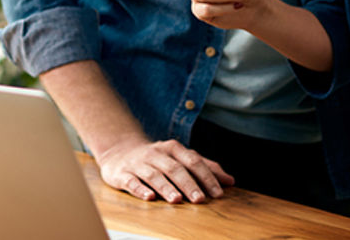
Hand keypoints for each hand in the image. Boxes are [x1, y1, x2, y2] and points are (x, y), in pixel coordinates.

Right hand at [97, 137, 233, 202]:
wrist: (120, 150)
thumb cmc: (157, 158)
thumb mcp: (180, 158)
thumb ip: (205, 167)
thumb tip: (230, 181)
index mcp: (172, 148)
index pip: (192, 161)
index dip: (206, 176)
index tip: (218, 193)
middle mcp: (155, 153)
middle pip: (174, 168)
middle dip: (188, 184)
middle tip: (200, 199)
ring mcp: (138, 163)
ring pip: (154, 175)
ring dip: (166, 187)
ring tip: (177, 200)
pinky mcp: (122, 173)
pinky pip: (131, 181)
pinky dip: (140, 189)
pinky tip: (149, 197)